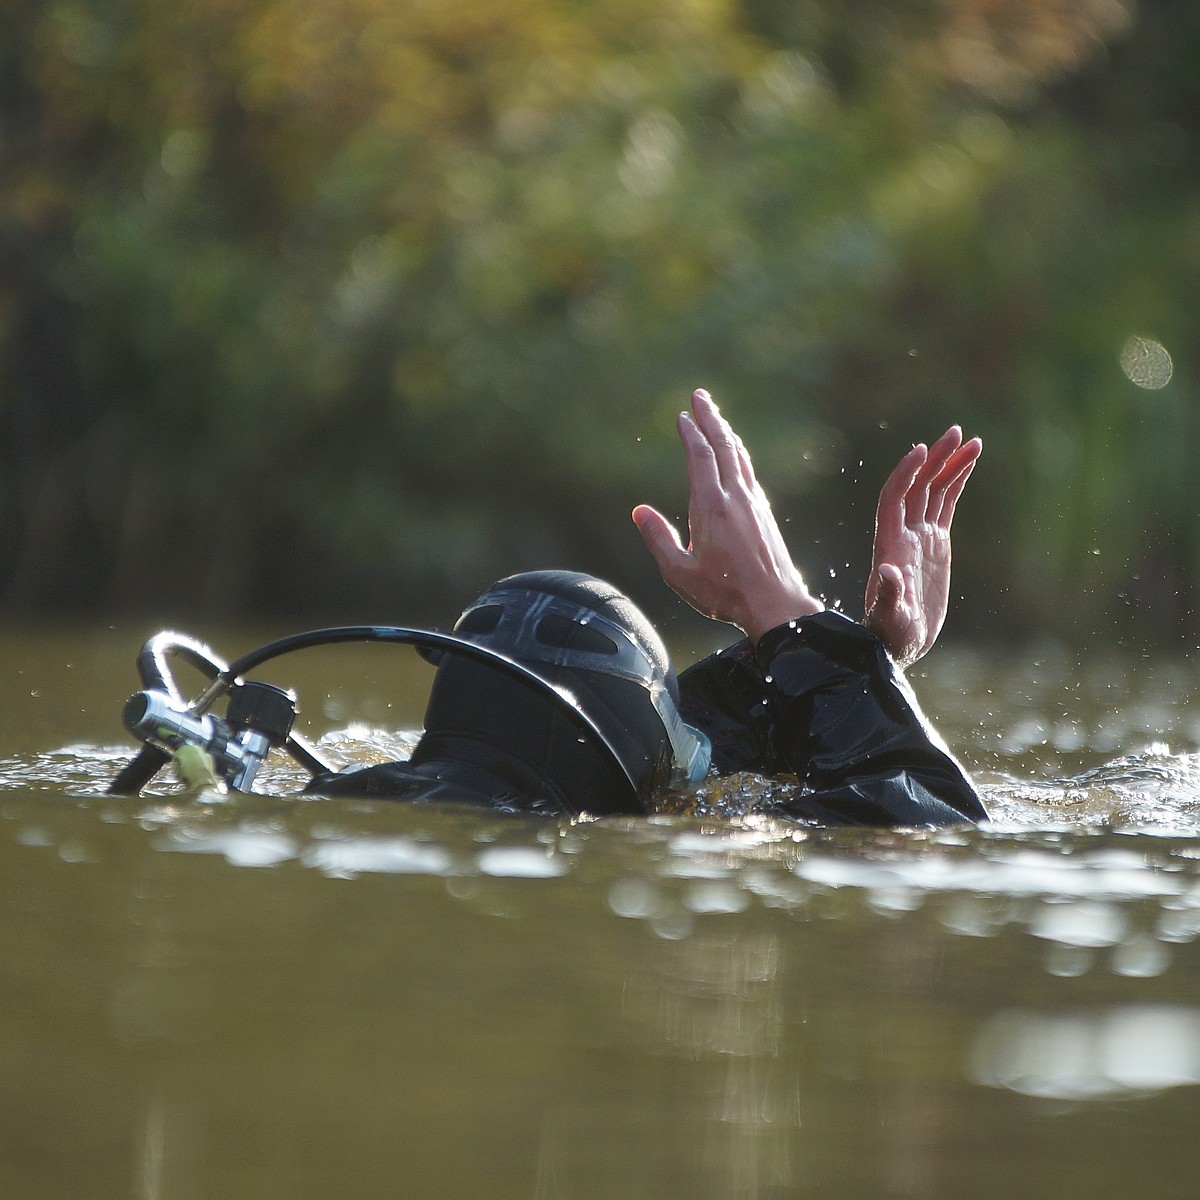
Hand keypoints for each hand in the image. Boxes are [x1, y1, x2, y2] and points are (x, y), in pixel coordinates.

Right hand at [632, 389, 822, 643]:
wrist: (775, 604)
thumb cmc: (724, 592)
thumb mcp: (679, 572)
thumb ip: (658, 538)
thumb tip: (639, 511)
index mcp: (711, 506)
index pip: (700, 456)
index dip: (691, 432)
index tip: (683, 416)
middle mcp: (735, 497)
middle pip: (723, 446)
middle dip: (711, 418)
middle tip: (701, 396)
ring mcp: (754, 503)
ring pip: (739, 456)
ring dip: (726, 433)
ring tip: (717, 418)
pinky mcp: (764, 514)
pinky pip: (748, 472)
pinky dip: (738, 454)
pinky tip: (735, 456)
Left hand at [864, 426, 981, 667]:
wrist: (900, 640)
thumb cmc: (890, 632)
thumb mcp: (890, 617)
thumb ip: (889, 595)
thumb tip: (887, 573)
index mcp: (890, 544)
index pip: (894, 498)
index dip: (905, 473)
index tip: (922, 450)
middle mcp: (903, 534)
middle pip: (917, 486)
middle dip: (936, 459)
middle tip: (957, 432)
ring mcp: (920, 536)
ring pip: (934, 490)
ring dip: (950, 464)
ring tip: (972, 440)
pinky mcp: (936, 543)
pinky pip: (946, 504)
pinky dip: (956, 483)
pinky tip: (970, 462)